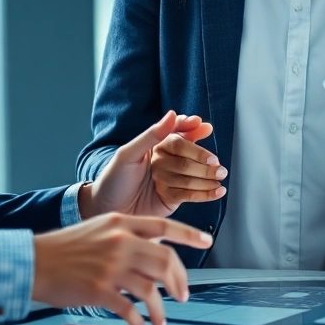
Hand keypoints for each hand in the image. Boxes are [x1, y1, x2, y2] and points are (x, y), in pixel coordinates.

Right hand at [31, 212, 211, 324]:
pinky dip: (138, 321)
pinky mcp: (99, 289)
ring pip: (151, 289)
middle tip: (183, 295)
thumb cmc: (63, 248)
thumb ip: (124, 235)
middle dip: (180, 281)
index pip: (164, 226)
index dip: (189, 234)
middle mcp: (119, 241)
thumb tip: (152, 248)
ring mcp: (110, 266)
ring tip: (161, 320)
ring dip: (160, 309)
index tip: (207, 240)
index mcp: (120, 223)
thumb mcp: (97, 229)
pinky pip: (129, 308)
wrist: (32, 261)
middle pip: (165, 260)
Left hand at [83, 111, 213, 217]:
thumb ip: (150, 135)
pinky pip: (192, 194)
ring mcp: (171, 179)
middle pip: (190, 157)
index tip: (203, 126)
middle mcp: (165, 161)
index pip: (177, 136)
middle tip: (215, 162)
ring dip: (208, 176)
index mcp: (155, 146)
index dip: (191, 130)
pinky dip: (206, 193)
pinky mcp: (173, 198)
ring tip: (220, 176)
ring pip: (193, 175)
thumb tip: (171, 114)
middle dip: (203, 158)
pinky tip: (218, 190)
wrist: (103, 209)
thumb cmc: (111, 179)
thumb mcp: (127, 154)